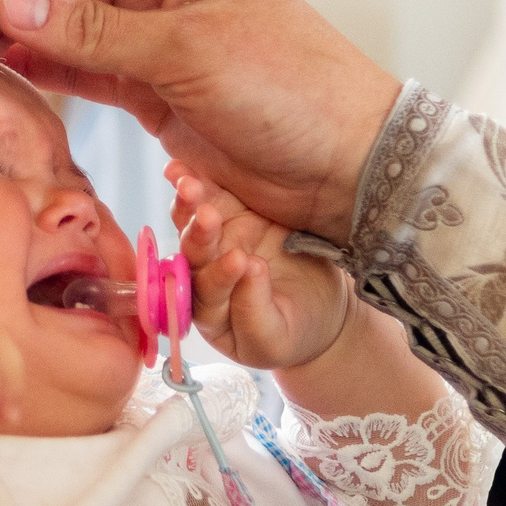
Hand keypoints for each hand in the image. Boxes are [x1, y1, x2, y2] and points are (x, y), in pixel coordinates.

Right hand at [0, 0, 403, 239]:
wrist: (350, 166)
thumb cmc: (292, 91)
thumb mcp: (189, 54)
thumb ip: (96, 33)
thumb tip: (12, 3)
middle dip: (0, 4)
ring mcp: (158, 43)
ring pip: (66, 30)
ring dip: (11, 41)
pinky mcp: (155, 93)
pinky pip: (84, 72)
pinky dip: (41, 73)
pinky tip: (0, 78)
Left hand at [168, 160, 353, 371]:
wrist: (316, 307)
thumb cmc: (294, 331)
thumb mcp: (276, 340)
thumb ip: (257, 315)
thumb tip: (252, 270)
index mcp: (210, 310)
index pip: (207, 293)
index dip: (220, 277)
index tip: (240, 261)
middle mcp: (205, 273)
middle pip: (194, 254)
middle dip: (199, 234)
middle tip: (208, 216)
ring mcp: (219, 240)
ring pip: (198, 220)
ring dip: (192, 201)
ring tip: (190, 183)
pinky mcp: (236, 214)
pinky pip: (217, 195)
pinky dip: (205, 181)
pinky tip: (189, 165)